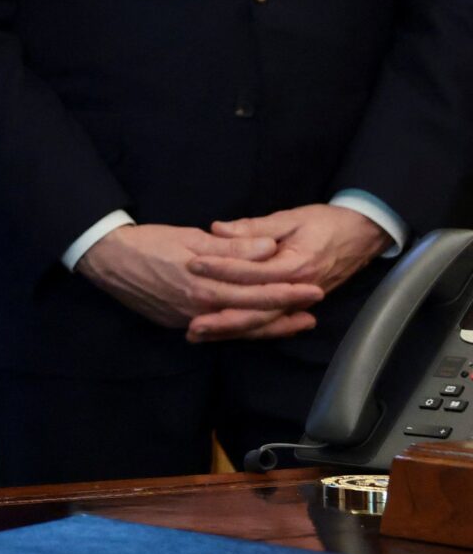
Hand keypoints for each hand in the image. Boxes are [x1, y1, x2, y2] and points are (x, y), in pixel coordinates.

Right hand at [74, 223, 322, 341]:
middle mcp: (200, 309)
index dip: (287, 291)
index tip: (314, 288)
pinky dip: (242, 330)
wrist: (106, 260)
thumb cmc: (148, 242)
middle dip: (286, 312)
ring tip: (295, 323)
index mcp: (205, 285)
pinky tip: (255, 327)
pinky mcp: (178, 324)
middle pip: (253, 315)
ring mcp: (189, 320)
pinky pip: (219, 331)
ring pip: (238, 329)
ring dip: (269, 327)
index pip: (257, 291)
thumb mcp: (191, 237)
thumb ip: (233, 247)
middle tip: (315, 310)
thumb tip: (270, 248)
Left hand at [189, 204, 391, 316]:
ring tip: (198, 335)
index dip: (220, 269)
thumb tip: (218, 230)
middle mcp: (299, 290)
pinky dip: (248, 331)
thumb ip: (255, 228)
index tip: (191, 264)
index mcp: (295, 266)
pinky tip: (223, 335)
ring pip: (262, 323)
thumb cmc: (327, 222)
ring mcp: (300, 302)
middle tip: (190, 325)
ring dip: (230, 331)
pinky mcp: (299, 306)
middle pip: (256, 311)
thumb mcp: (291, 218)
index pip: (251, 272)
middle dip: (222, 319)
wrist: (364, 234)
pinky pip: (271, 323)